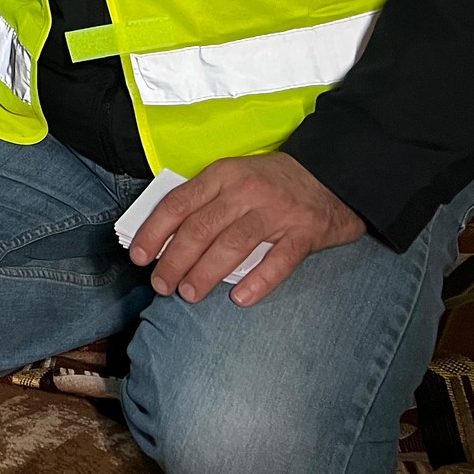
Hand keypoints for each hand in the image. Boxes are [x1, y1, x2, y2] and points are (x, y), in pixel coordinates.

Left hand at [130, 153, 364, 306]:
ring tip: (189, 294)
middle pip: (201, 227)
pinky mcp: (305, 231)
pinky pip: (279, 260)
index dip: (155, 231)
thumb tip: (166, 238)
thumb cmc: (273, 182)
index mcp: (223, 175)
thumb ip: (206, 202)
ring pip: (233, 244)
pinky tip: (240, 299)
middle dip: (175, 259)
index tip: (139, 256)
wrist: (334, 174)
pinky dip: (258, 281)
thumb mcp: (235, 178)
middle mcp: (246, 190)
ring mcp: (277, 211)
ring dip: (206, 272)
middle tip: (161, 285)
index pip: (179, 204)